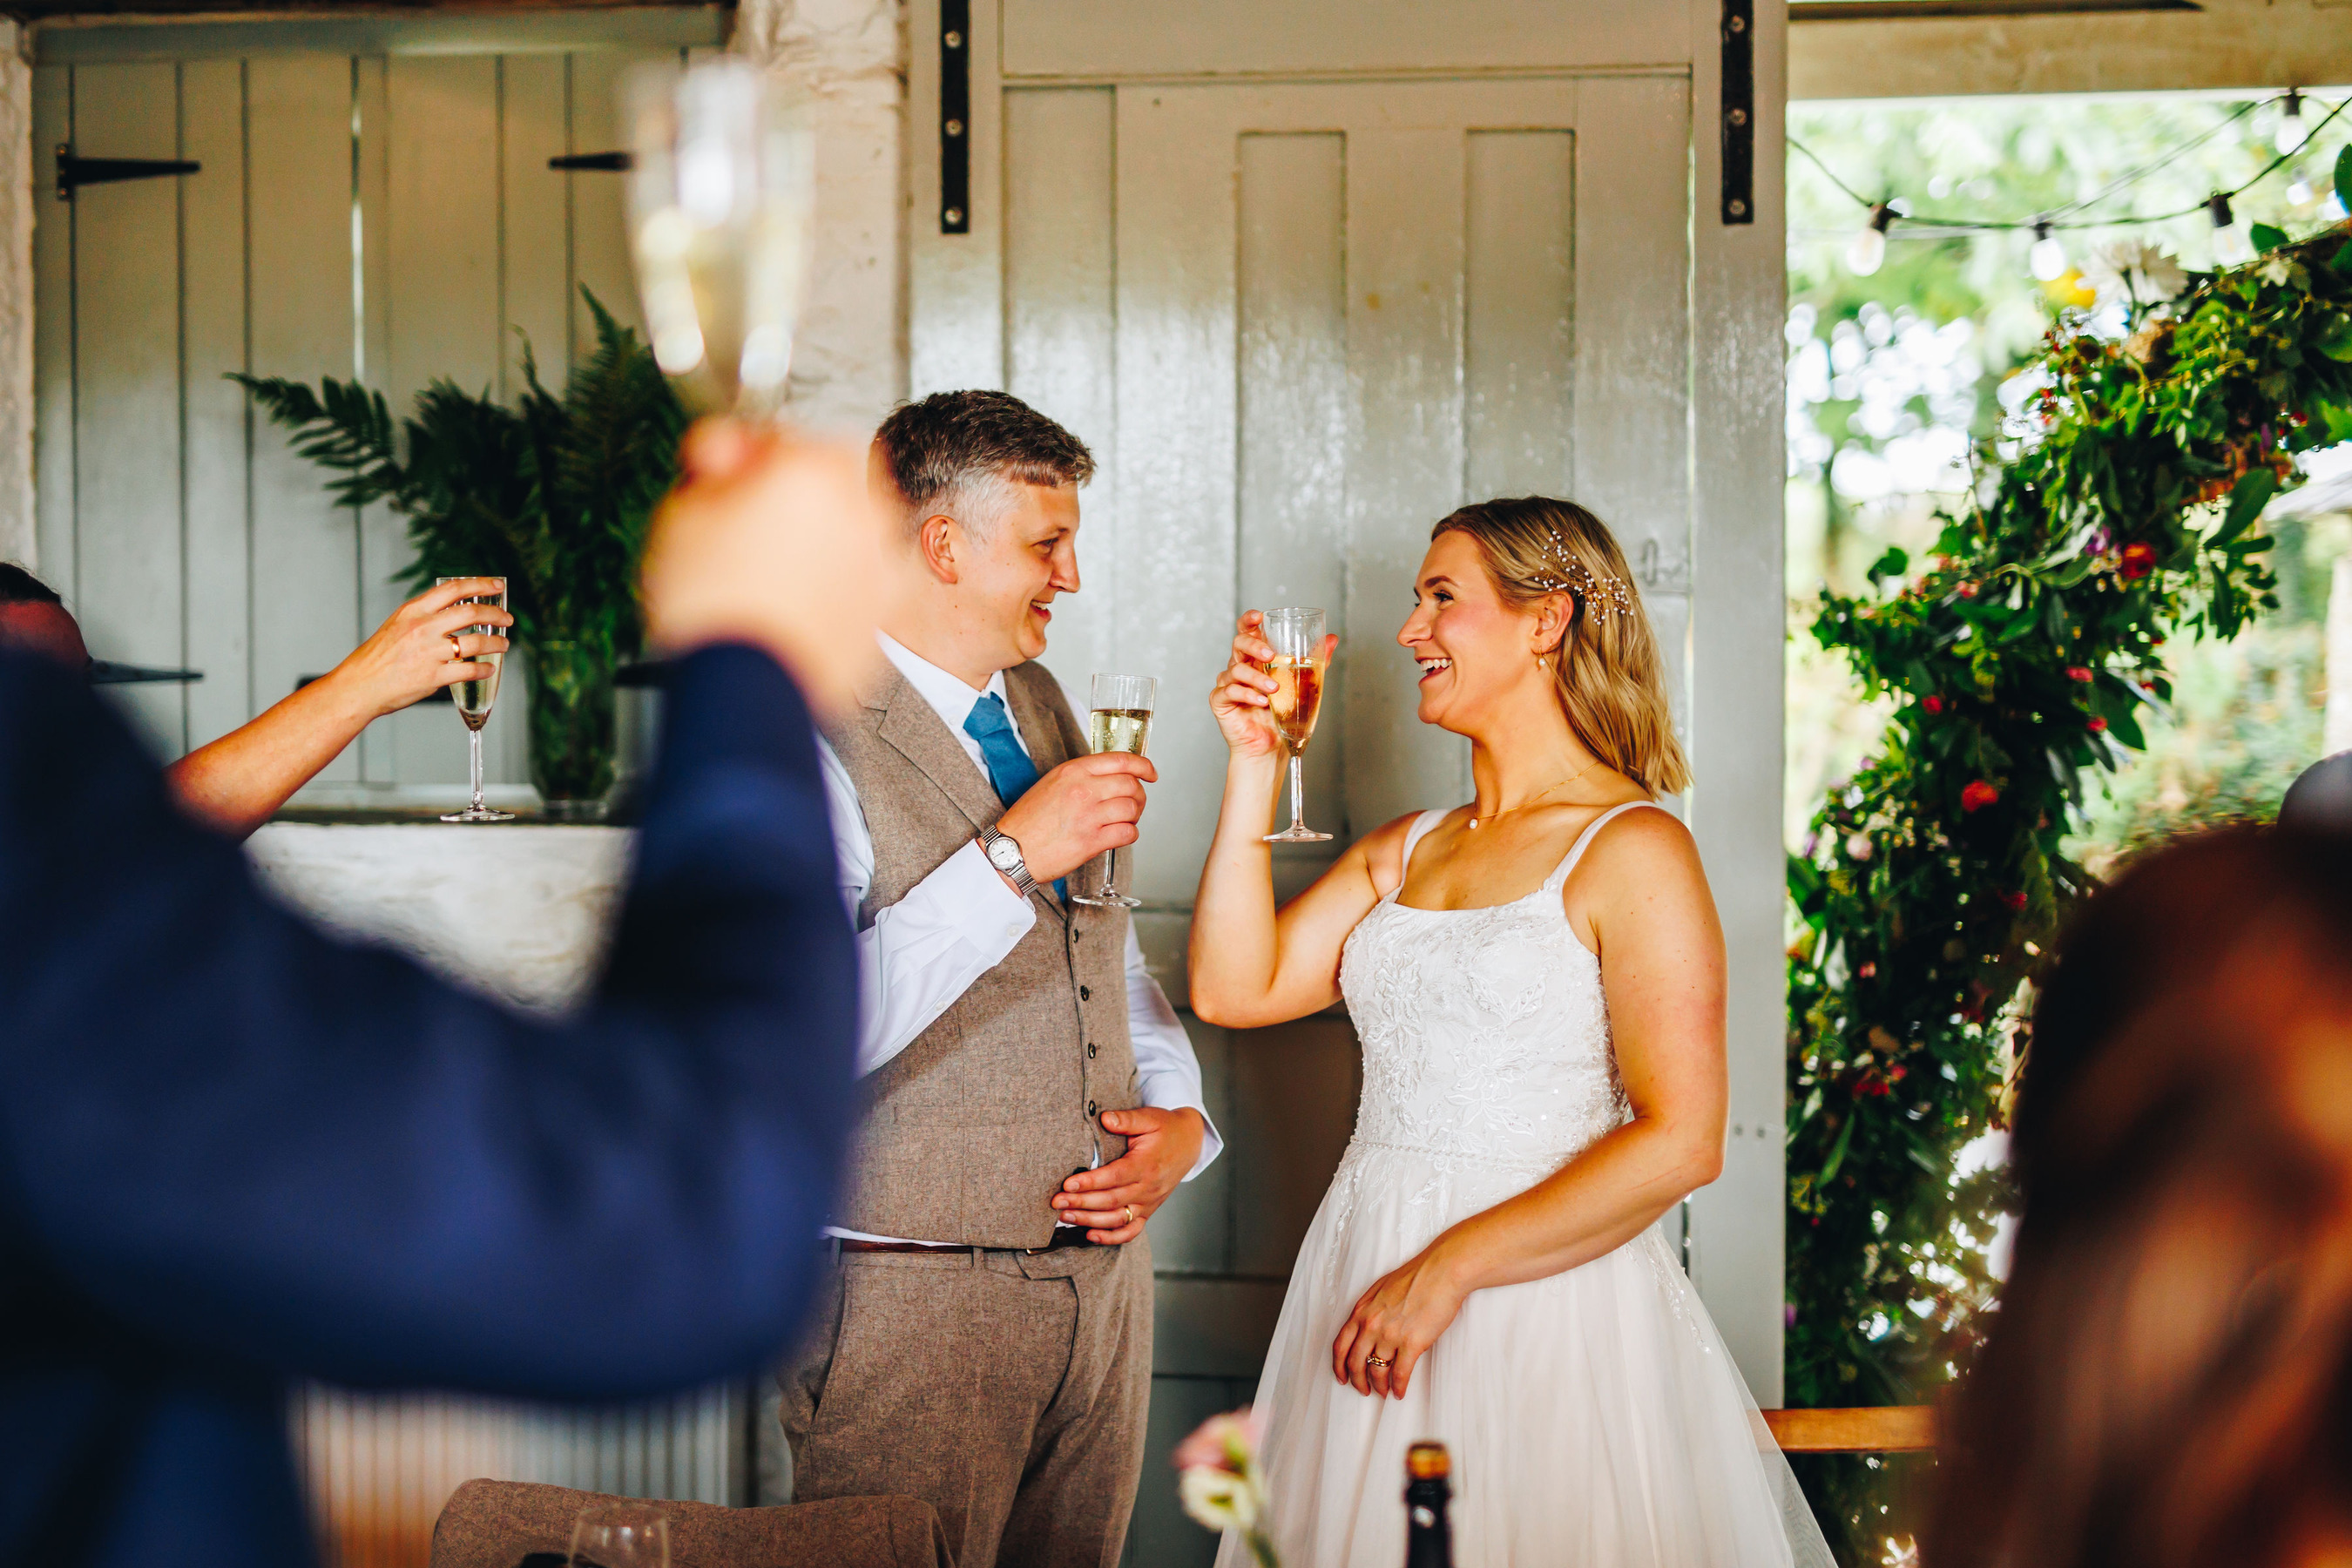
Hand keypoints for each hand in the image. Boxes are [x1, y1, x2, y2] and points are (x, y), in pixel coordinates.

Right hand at [321, 578, 511, 719]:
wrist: (360, 685)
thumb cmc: (378, 658)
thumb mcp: (397, 625)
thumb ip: (424, 617)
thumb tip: (454, 612)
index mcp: (413, 611)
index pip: (453, 589)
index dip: (480, 585)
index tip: (497, 586)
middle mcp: (423, 628)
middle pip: (471, 613)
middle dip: (496, 615)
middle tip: (507, 620)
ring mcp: (429, 652)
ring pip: (476, 642)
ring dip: (496, 643)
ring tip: (503, 644)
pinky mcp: (434, 676)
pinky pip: (469, 670)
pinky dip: (484, 669)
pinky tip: (489, 669)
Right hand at [639, 419, 886, 714]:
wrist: (742, 692)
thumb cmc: (712, 607)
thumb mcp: (684, 513)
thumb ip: (712, 468)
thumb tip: (723, 454)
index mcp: (818, 469)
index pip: (778, 436)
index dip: (738, 453)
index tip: (715, 469)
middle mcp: (865, 510)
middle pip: (822, 483)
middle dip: (785, 496)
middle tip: (738, 522)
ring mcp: (883, 564)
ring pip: (846, 530)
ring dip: (814, 537)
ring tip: (762, 572)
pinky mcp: (886, 614)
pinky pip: (858, 580)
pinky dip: (833, 583)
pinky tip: (792, 603)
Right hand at [993, 752, 1158, 885]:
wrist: (1011, 850)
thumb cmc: (1028, 820)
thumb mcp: (1051, 783)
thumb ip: (1080, 776)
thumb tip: (1110, 776)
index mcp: (1073, 771)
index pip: (1121, 760)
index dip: (1143, 766)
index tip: (1150, 773)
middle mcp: (1083, 790)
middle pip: (1131, 785)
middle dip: (1140, 795)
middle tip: (1134, 804)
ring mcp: (1088, 816)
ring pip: (1132, 809)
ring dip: (1134, 816)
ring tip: (1124, 821)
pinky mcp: (1091, 841)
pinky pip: (1128, 833)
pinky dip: (1129, 834)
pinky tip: (1119, 835)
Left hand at [1054, 1107, 1205, 1243]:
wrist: (1189, 1144)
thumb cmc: (1165, 1129)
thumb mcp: (1149, 1117)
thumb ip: (1126, 1119)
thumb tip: (1104, 1118)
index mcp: (1146, 1164)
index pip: (1115, 1177)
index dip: (1091, 1182)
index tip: (1067, 1184)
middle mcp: (1148, 1187)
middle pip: (1112, 1201)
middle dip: (1081, 1203)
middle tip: (1056, 1202)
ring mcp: (1149, 1202)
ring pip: (1118, 1219)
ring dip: (1090, 1221)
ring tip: (1066, 1216)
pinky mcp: (1148, 1211)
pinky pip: (1131, 1231)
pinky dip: (1112, 1237)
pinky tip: (1091, 1235)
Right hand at [1211, 612, 1334, 760]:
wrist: (1271, 747)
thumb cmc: (1282, 715)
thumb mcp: (1303, 684)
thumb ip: (1315, 661)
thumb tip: (1332, 639)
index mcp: (1256, 659)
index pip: (1247, 632)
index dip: (1249, 621)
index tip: (1259, 617)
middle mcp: (1240, 667)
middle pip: (1238, 644)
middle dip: (1254, 646)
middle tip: (1271, 654)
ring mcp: (1228, 683)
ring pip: (1236, 669)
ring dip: (1256, 677)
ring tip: (1273, 689)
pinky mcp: (1220, 701)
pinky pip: (1229, 691)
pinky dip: (1247, 695)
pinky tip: (1261, 702)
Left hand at [1330, 1244, 1467, 1398]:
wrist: (1442, 1272)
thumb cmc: (1416, 1276)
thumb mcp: (1381, 1289)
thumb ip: (1370, 1309)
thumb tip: (1367, 1327)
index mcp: (1362, 1310)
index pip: (1341, 1345)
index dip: (1339, 1366)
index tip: (1342, 1376)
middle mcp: (1371, 1324)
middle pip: (1355, 1363)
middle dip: (1357, 1381)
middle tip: (1363, 1390)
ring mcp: (1390, 1335)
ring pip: (1377, 1371)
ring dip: (1379, 1386)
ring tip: (1384, 1392)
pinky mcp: (1412, 1343)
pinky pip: (1399, 1374)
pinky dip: (1398, 1387)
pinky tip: (1399, 1392)